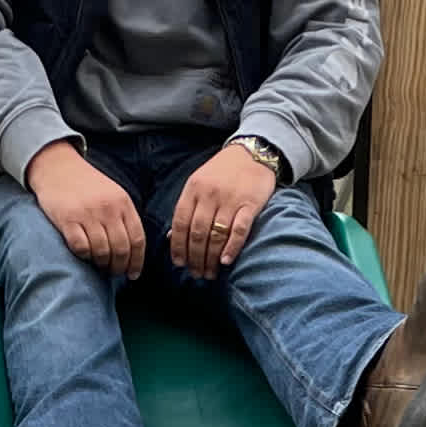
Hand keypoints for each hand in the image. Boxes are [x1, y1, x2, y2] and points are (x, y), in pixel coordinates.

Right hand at [26, 142, 144, 276]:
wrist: (57, 167)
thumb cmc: (86, 185)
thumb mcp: (113, 194)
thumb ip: (123, 217)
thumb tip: (132, 251)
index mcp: (123, 203)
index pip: (137, 239)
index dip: (137, 261)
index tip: (132, 274)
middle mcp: (107, 208)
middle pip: (121, 249)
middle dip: (119, 267)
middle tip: (113, 273)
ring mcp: (87, 214)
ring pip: (102, 252)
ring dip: (101, 264)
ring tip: (99, 265)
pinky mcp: (67, 219)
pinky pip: (80, 248)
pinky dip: (84, 256)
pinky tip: (84, 254)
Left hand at [168, 141, 276, 279]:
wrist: (253, 153)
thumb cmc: (223, 172)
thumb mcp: (199, 183)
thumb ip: (187, 207)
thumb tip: (172, 237)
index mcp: (193, 189)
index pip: (181, 223)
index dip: (178, 246)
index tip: (179, 263)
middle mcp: (210, 194)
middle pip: (197, 233)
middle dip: (195, 257)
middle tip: (196, 273)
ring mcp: (230, 199)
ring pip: (216, 234)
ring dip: (211, 258)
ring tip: (210, 273)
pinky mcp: (250, 204)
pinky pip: (239, 230)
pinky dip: (231, 247)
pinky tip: (226, 261)